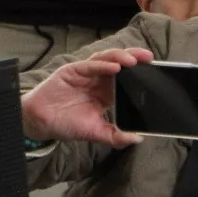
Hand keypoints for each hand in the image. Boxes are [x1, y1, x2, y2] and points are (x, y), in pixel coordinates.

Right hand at [20, 47, 152, 146]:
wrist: (41, 123)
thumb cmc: (67, 125)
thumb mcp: (96, 133)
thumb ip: (116, 136)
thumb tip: (137, 139)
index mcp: (105, 93)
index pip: (126, 79)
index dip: (139, 74)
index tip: (155, 72)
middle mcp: (98, 80)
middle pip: (119, 64)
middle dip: (135, 59)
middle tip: (150, 59)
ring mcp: (85, 73)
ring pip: (106, 60)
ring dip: (121, 57)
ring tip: (134, 60)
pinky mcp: (72, 70)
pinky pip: (90, 65)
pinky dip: (103, 65)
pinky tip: (115, 66)